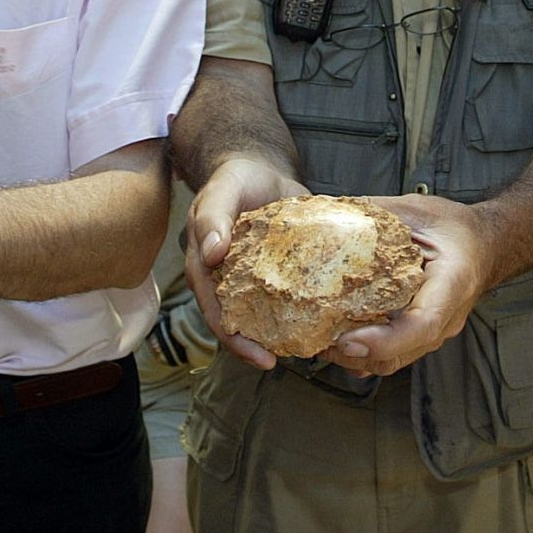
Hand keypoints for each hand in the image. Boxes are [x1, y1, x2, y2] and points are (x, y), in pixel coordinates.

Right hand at [184, 157, 306, 368]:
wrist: (260, 170)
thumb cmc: (235, 179)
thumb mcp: (222, 191)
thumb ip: (212, 218)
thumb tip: (210, 254)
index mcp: (205, 268)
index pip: (216, 312)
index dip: (235, 339)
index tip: (261, 357)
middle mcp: (227, 281)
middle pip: (240, 324)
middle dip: (260, 347)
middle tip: (288, 361)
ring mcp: (253, 280)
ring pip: (265, 316)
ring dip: (283, 335)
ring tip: (311, 351)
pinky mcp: (280, 273)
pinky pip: (289, 297)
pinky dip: (304, 311)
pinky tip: (326, 323)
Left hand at [322, 193, 489, 377]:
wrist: (483, 245)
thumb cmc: (453, 227)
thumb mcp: (416, 210)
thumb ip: (376, 213)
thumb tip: (328, 212)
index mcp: (451, 282)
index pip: (422, 324)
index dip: (384, 340)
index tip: (348, 341)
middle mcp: (446, 317)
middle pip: (401, 354)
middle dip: (355, 355)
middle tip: (318, 339)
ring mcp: (436, 332)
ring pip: (394, 361)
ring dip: (355, 358)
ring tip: (320, 340)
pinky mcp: (423, 337)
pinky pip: (393, 354)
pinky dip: (363, 354)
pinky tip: (337, 339)